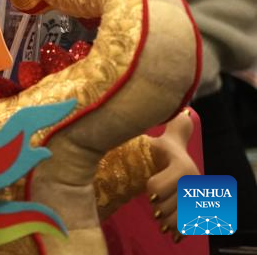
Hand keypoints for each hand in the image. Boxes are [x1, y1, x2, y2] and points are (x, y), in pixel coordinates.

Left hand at [147, 109, 196, 239]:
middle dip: (160, 208)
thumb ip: (164, 125)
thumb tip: (178, 110)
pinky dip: (179, 231)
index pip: (164, 184)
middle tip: (153, 206)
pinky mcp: (195, 211)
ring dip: (168, 220)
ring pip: (180, 217)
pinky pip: (189, 225)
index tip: (148, 191)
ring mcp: (196, 198)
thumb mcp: (159, 136)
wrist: (172, 162)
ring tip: (159, 218)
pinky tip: (170, 234)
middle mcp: (193, 183)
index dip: (155, 188)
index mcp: (183, 167)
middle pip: (171, 204)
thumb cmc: (160, 148)